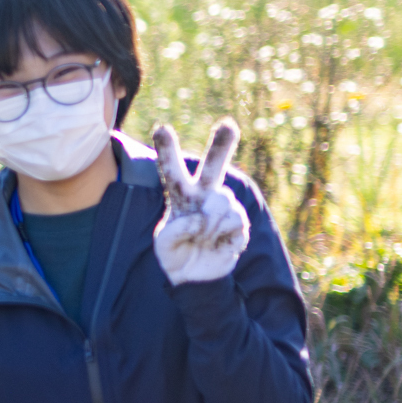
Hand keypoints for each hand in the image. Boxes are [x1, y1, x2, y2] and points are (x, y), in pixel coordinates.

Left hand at [152, 120, 249, 285]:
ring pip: (221, 201)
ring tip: (203, 238)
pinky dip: (222, 236)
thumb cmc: (174, 254)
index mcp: (180, 194)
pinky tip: (217, 243)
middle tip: (229, 125)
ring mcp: (223, 207)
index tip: (162, 129)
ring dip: (209, 225)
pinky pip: (233, 221)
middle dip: (222, 145)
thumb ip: (175, 231)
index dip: (168, 151)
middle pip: (214, 166)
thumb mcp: (163, 245)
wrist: (195, 277)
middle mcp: (203, 194)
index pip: (172, 170)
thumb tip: (202, 218)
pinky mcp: (240, 223)